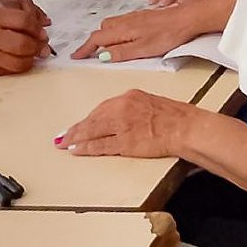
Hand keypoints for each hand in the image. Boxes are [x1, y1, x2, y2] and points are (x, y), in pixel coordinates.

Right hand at [0, 0, 50, 74]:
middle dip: (37, 47)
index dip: (37, 28)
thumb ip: (13, 17)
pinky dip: (15, 67)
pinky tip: (15, 62)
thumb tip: (40, 27)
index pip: (24, 21)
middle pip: (24, 44)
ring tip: (31, 56)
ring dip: (29, 60)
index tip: (41, 33)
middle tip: (42, 47)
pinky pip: (5, 71)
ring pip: (18, 63)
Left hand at [56, 89, 192, 156]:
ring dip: (76, 138)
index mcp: (128, 97)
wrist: (183, 126)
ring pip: (93, 131)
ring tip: (64, 143)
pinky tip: (77, 150)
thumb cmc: (173, 115)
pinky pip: (101, 145)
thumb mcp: (148, 102)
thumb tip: (119, 117)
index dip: (88, 118)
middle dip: (76, 128)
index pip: (102, 107)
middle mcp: (121, 108)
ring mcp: (122, 126)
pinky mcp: (125, 142)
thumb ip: (131, 108)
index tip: (79, 124)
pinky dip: (87, 148)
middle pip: (93, 118)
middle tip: (63, 134)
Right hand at [71, 2, 193, 61]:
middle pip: (102, 29)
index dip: (85, 48)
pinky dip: (114, 30)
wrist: (185, 18)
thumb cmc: (167, 35)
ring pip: (111, 24)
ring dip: (104, 35)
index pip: (97, 38)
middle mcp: (126, 21)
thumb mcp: (143, 49)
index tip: (76, 56)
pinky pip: (121, 22)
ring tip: (104, 47)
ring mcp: (134, 17)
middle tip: (89, 53)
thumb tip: (102, 55)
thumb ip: (121, 52)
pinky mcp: (143, 16)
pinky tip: (123, 37)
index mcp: (123, 30)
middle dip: (93, 41)